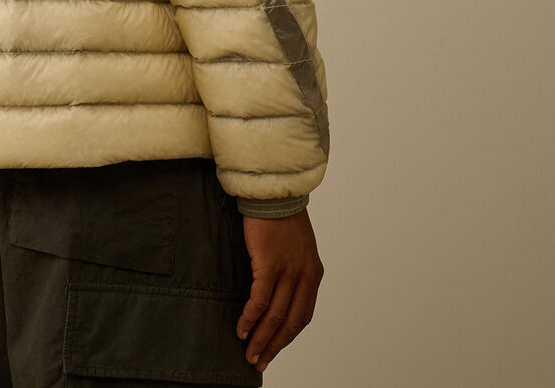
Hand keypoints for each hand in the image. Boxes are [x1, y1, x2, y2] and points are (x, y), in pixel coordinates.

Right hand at [235, 207, 323, 372]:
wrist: (274, 192)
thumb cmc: (281, 217)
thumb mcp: (297, 248)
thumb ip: (294, 272)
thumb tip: (278, 295)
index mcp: (313, 274)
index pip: (302, 316)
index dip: (287, 337)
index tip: (274, 350)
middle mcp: (304, 276)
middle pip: (290, 322)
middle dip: (273, 345)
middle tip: (259, 361)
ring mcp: (288, 270)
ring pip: (275, 315)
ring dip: (261, 338)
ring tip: (249, 352)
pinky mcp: (269, 263)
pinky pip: (260, 299)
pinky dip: (250, 318)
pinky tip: (241, 328)